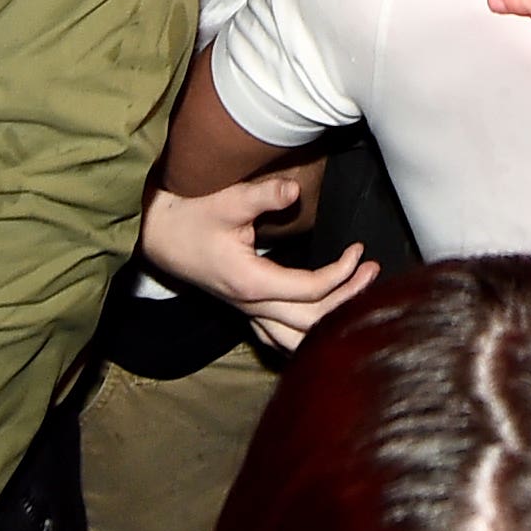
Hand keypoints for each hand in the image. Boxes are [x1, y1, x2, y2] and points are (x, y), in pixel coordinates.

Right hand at [140, 170, 375, 350]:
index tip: (359, 252)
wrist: (158, 235)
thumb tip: (293, 190)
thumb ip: (263, 196)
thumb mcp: (227, 199)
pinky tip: (323, 328)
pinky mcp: (243, 310)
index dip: (341, 274)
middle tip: (372, 273)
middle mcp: (251, 305)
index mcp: (251, 282)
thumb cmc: (192, 216)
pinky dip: (305, 338)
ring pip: (295, 340)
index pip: (310, 290)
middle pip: (311, 321)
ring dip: (330, 324)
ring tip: (355, 300)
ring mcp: (246, 312)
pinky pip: (278, 338)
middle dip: (347, 299)